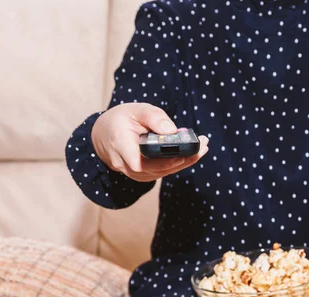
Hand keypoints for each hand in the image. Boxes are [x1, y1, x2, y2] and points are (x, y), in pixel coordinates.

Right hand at [91, 103, 208, 181]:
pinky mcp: (143, 175)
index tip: (181, 153)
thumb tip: (172, 130)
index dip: (160, 161)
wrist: (105, 136)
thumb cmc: (121, 120)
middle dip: (182, 159)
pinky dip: (178, 163)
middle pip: (156, 169)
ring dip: (185, 162)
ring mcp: (134, 173)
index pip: (138, 162)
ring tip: (203, 148)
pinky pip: (162, 172)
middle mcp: (125, 164)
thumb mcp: (135, 110)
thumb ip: (153, 117)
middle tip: (203, 146)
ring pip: (162, 172)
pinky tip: (193, 153)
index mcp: (120, 144)